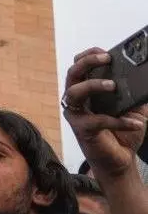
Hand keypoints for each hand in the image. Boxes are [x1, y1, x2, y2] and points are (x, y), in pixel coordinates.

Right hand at [64, 47, 147, 180]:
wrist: (120, 161)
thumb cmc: (122, 133)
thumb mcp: (134, 109)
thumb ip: (135, 94)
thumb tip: (144, 79)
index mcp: (86, 90)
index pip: (79, 66)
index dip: (88, 56)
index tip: (105, 52)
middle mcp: (76, 99)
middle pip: (72, 73)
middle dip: (87, 62)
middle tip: (106, 59)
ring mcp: (76, 114)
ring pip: (74, 92)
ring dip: (93, 85)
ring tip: (112, 85)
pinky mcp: (82, 129)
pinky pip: (98, 120)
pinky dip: (119, 121)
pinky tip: (138, 123)